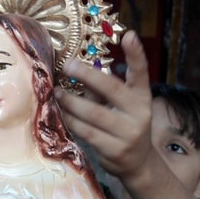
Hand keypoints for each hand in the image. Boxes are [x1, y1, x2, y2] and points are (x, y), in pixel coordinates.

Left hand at [54, 30, 153, 179]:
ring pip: (92, 113)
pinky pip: (86, 131)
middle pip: (110, 89)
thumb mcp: (123, 107)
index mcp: (142, 97)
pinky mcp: (114, 150)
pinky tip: (61, 113)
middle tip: (67, 65)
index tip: (128, 34)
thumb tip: (77, 72)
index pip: (141, 72)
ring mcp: (128, 133)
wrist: (138, 163)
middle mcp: (139, 113)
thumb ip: (105, 91)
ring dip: (70, 101)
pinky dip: (71, 120)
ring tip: (57, 92)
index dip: (136, 54)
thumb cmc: (125, 126)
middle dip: (86, 75)